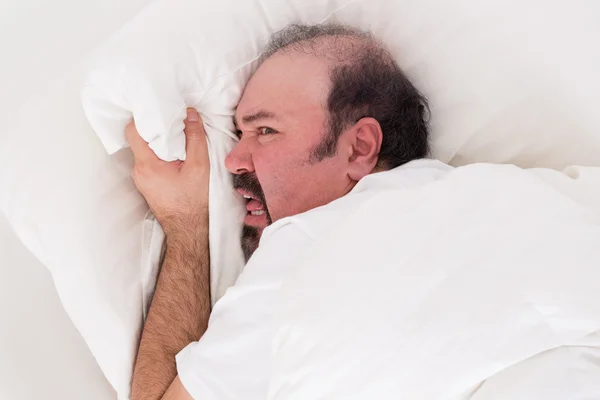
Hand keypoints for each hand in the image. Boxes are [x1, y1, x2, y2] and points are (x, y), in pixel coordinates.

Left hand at [125, 108, 209, 236]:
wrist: (189, 230)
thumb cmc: (194, 202)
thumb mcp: (200, 166)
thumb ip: (195, 138)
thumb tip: (190, 115)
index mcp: (147, 165)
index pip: (133, 131)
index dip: (144, 117)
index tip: (160, 110)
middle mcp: (139, 171)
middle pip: (140, 139)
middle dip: (156, 127)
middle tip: (174, 120)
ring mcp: (142, 179)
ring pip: (146, 151)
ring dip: (160, 142)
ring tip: (178, 137)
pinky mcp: (148, 184)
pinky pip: (151, 162)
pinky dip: (162, 154)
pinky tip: (177, 155)